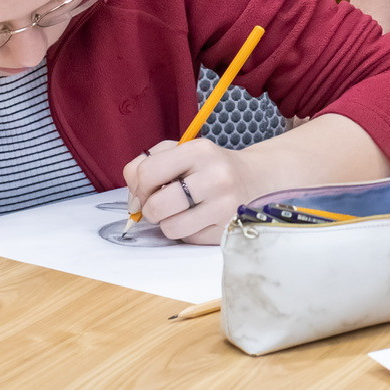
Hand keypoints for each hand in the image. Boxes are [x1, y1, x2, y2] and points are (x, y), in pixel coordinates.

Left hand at [124, 139, 252, 244]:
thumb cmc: (209, 166)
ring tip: (181, 211)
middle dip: (151, 210)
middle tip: (161, 204)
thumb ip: (147, 164)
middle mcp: (216, 177)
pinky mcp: (229, 228)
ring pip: (171, 228)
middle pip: (157, 206)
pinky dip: (188, 231)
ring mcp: (225, 205)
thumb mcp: (182, 151)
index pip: (147, 173)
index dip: (138, 186)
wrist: (256, 179)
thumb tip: (132, 202)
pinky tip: (199, 218)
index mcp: (200, 151)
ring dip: (168, 223)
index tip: (146, 190)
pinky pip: (189, 239)